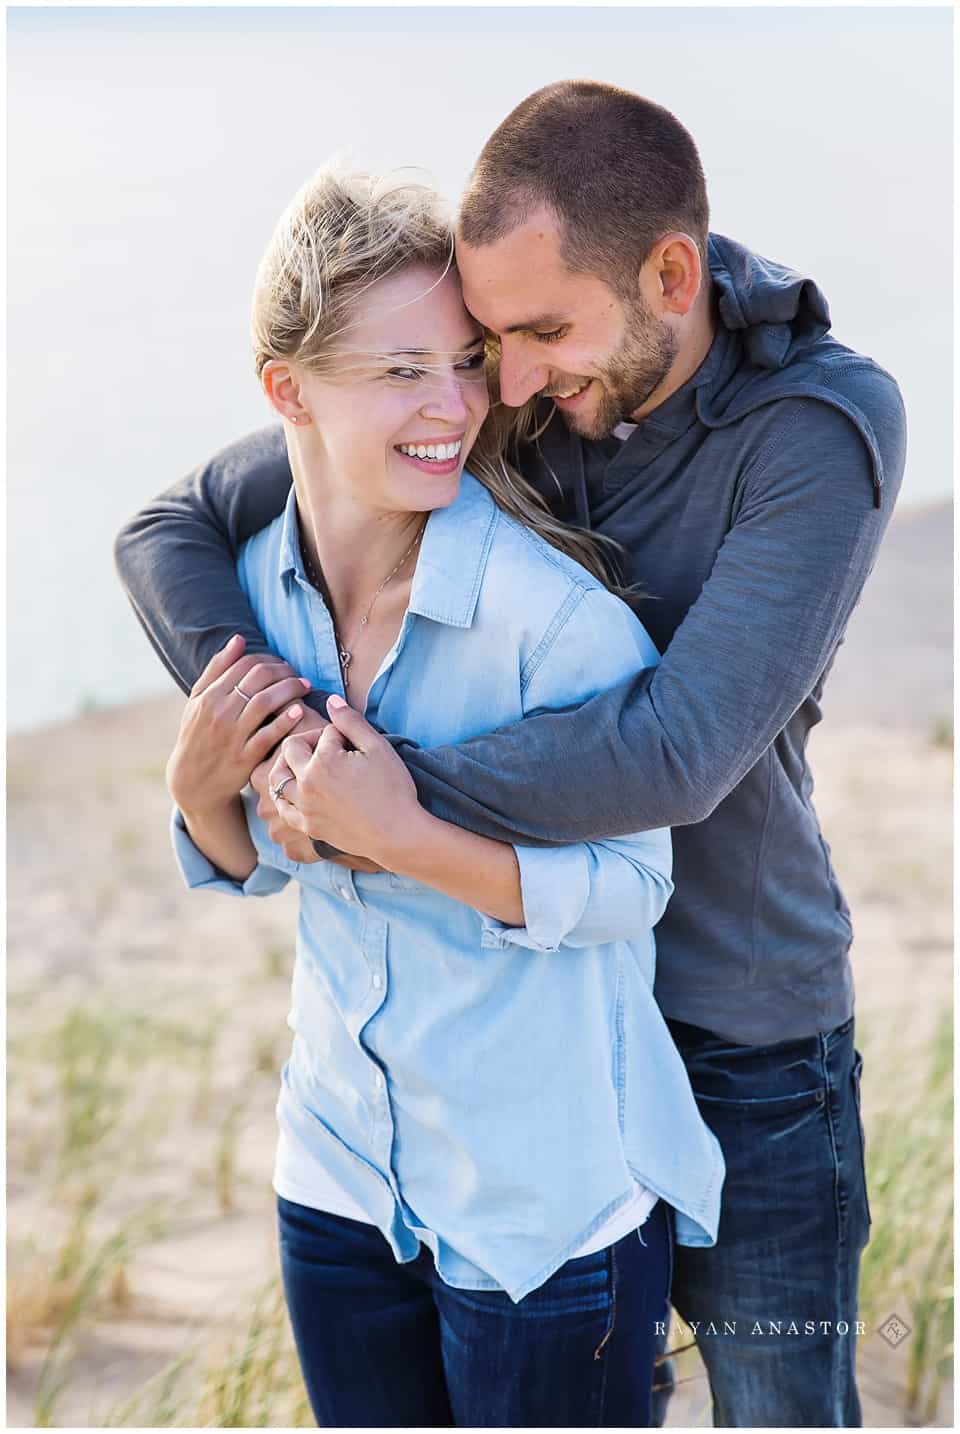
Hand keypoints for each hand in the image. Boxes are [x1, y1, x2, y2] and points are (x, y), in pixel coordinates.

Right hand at [167, 635, 310, 813]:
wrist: (193, 781)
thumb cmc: (198, 735)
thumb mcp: (198, 701)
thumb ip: (217, 669)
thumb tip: (239, 639)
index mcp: (208, 696)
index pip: (244, 664)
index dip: (268, 659)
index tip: (281, 664)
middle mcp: (219, 712)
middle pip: (258, 678)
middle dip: (283, 671)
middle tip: (296, 673)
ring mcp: (233, 735)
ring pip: (266, 702)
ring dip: (290, 689)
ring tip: (304, 686)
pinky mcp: (245, 757)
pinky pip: (269, 734)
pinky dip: (286, 720)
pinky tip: (299, 710)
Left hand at [250, 708, 384, 870]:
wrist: (397, 834)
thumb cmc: (392, 789)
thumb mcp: (377, 747)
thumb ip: (350, 721)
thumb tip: (331, 700)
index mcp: (323, 760)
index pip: (322, 733)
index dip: (338, 732)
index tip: (352, 742)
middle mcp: (306, 783)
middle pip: (290, 750)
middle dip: (306, 742)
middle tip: (327, 748)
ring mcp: (304, 806)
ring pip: (276, 779)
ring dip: (286, 766)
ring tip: (304, 765)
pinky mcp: (307, 826)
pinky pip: (283, 808)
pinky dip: (284, 796)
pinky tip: (297, 791)